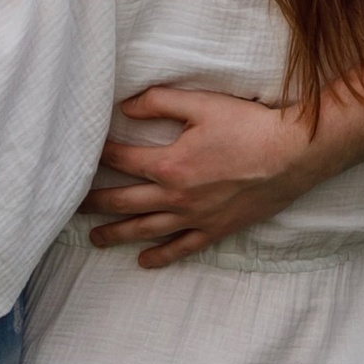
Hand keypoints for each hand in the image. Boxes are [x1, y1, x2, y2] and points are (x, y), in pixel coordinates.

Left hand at [84, 84, 323, 265]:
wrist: (294, 154)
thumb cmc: (250, 125)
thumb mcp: (202, 104)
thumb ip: (159, 102)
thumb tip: (125, 106)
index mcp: (169, 164)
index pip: (121, 159)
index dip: (99, 154)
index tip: (81, 153)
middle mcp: (176, 196)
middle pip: (123, 202)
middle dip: (93, 203)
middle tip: (70, 207)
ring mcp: (196, 217)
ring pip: (146, 230)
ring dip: (117, 235)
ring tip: (95, 239)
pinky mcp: (216, 228)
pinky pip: (182, 247)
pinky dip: (161, 256)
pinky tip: (144, 261)